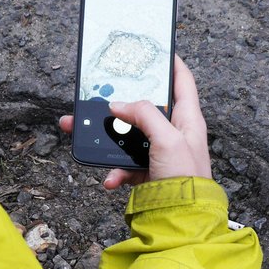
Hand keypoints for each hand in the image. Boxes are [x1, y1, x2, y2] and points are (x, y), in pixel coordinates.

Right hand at [59, 55, 211, 188]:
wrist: (181, 219)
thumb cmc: (185, 178)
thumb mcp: (168, 139)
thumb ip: (145, 115)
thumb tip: (118, 105)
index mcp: (187, 119)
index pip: (182, 81)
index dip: (171, 63)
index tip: (156, 49)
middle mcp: (174, 133)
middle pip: (144, 109)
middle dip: (118, 102)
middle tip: (98, 92)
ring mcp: (159, 153)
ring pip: (128, 137)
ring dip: (107, 138)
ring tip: (81, 132)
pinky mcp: (147, 173)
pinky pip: (125, 165)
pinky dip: (115, 171)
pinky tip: (110, 178)